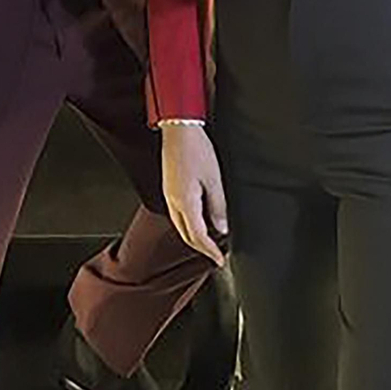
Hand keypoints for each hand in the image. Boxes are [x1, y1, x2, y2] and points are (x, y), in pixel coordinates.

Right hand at [160, 123, 228, 264]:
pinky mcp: (169, 188)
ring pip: (180, 225)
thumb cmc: (197, 150)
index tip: (220, 260)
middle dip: (201, 248)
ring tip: (210, 241)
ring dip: (194, 236)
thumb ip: (218, 206)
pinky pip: (177, 214)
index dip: (210, 251)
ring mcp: (169, 195)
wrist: (179, 130)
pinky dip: (188, 224)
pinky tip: (198, 220)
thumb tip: (221, 228)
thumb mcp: (214, 180)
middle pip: (186, 235)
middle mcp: (173, 202)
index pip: (198, 236)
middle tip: (216, 255)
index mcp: (185, 202)